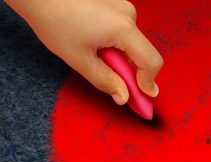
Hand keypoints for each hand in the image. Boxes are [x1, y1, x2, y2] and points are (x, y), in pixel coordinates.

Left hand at [6, 0, 162, 104]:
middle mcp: (129, 15)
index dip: (148, 82)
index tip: (142, 96)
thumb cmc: (53, 19)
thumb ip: (105, 81)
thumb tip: (123, 97)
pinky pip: (123, 30)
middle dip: (128, 69)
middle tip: (110, 77)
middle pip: (141, 52)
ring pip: (131, 42)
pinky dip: (114, 41)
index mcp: (123, 29)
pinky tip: (92, 38)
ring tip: (92, 50)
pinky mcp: (116, 3)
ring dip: (118, 53)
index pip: (151, 62)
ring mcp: (122, 6)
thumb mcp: (79, 58)